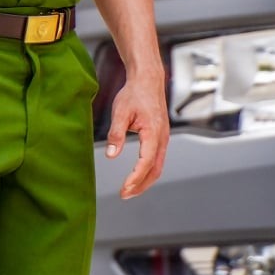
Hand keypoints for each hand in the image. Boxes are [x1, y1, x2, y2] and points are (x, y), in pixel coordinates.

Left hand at [106, 70, 169, 198]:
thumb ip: (116, 134)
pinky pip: (157, 159)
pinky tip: (138, 174)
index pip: (146, 163)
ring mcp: (163, 138)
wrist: (148, 80)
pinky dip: (148, 171)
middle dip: (141, 185)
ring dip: (145, 180)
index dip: (135, 178)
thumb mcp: (120, 112)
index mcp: (154, 132)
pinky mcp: (161, 136)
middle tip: (125, 195)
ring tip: (130, 189)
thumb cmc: (135, 93)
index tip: (124, 189)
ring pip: (158, 166)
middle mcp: (162, 138)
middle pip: (155, 170)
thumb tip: (111, 155)